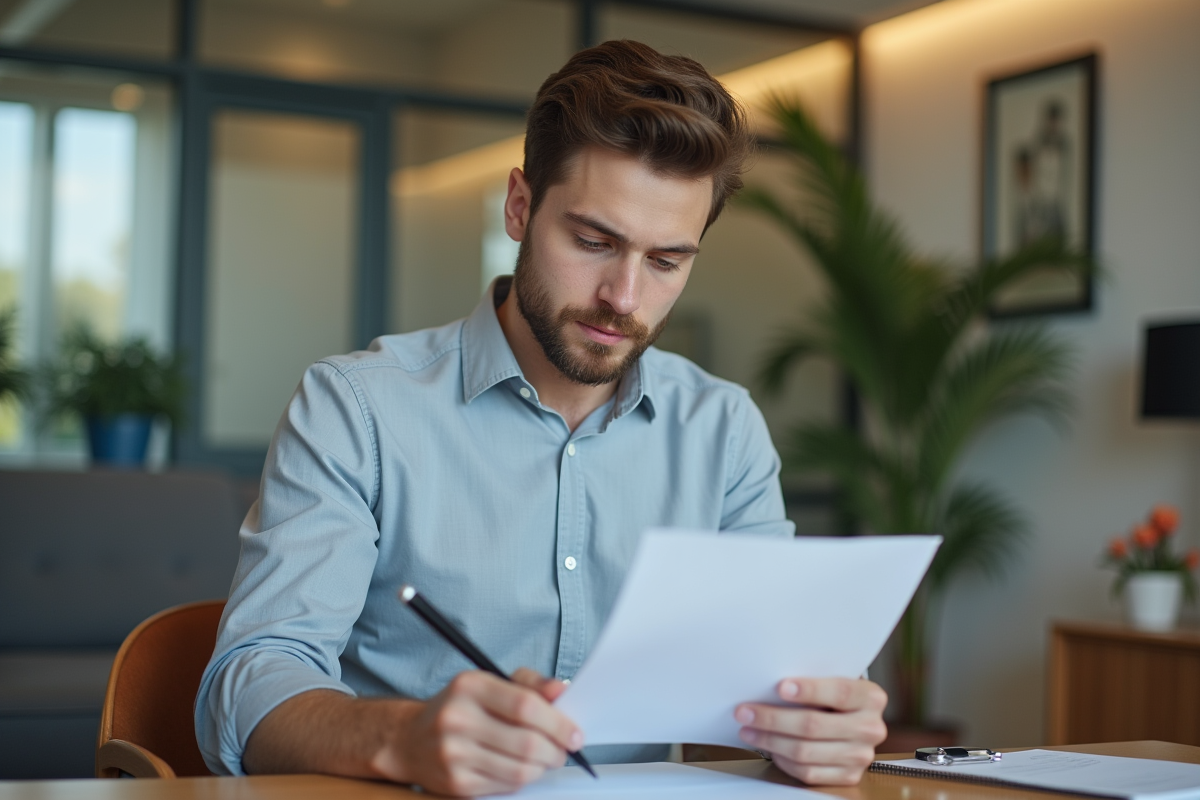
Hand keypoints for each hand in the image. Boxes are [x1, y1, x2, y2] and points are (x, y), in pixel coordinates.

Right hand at [390, 668, 582, 796]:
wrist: (410, 740)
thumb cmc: (459, 707)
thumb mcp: (489, 682)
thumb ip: (529, 683)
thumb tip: (561, 691)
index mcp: (470, 686)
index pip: (525, 706)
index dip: (558, 722)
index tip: (575, 733)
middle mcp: (458, 719)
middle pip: (527, 742)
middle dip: (556, 750)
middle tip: (563, 750)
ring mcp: (454, 754)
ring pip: (520, 770)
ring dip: (542, 767)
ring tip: (544, 759)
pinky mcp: (456, 784)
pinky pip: (505, 786)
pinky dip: (522, 780)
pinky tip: (520, 768)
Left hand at [734, 677, 886, 785]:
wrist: (856, 721)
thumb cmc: (835, 697)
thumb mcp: (832, 681)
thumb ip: (812, 680)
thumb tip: (766, 682)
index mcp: (870, 697)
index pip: (839, 692)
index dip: (809, 690)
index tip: (780, 687)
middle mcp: (870, 728)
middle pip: (814, 725)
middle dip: (773, 718)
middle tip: (745, 711)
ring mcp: (860, 755)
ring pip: (805, 751)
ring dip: (770, 740)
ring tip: (748, 730)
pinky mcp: (848, 776)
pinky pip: (807, 772)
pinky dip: (783, 760)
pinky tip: (769, 747)